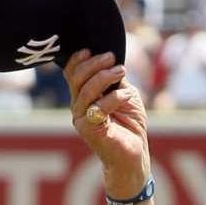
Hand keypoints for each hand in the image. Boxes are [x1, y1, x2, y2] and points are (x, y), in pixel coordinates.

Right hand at [65, 49, 150, 193]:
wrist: (133, 155)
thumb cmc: (130, 125)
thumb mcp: (125, 96)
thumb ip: (116, 81)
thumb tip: (113, 61)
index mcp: (82, 97)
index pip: (72, 74)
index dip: (78, 60)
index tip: (91, 49)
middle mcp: (77, 107)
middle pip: (76, 79)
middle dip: (93, 65)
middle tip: (111, 58)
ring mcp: (81, 119)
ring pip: (85, 91)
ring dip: (104, 77)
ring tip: (121, 71)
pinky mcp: (89, 130)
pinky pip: (98, 108)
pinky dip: (114, 97)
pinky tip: (126, 95)